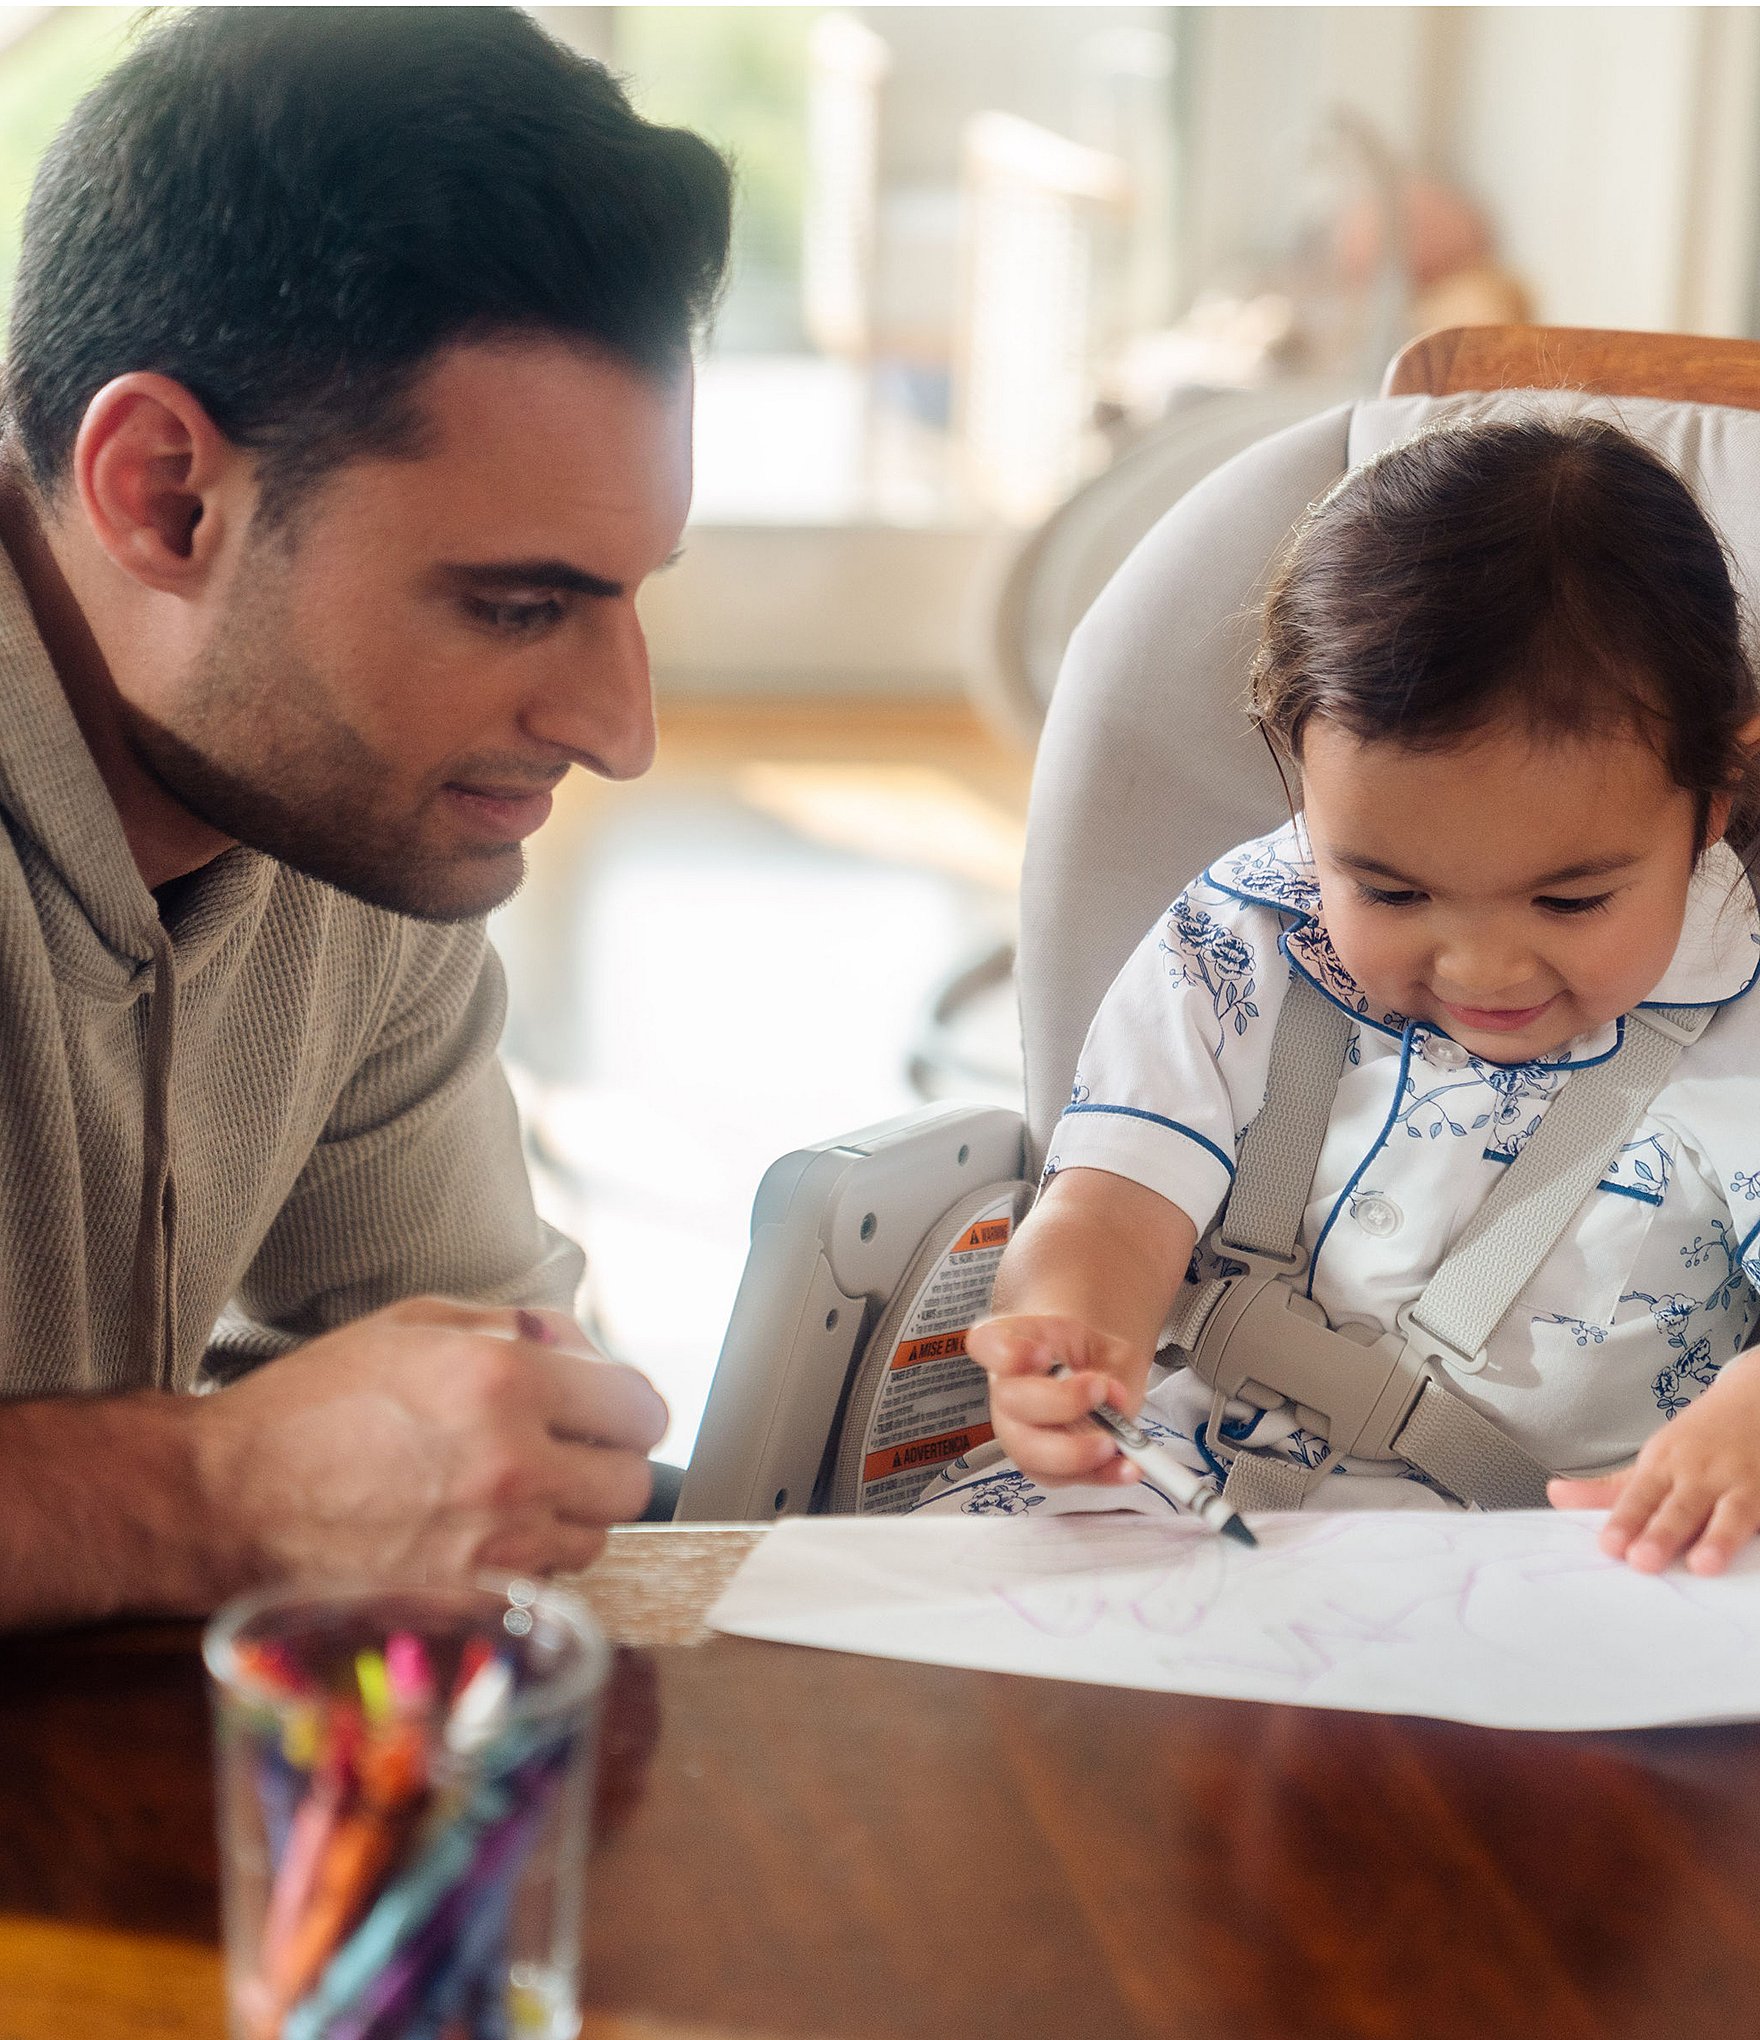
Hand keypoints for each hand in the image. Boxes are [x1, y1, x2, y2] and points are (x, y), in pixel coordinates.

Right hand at [189, 1295, 668, 1586]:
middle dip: (603, 1462)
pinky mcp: (466, 1603)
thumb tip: (580, 1346)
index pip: (639, 1408)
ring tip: (508, 1495)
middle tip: (562, 1451)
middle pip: (631, 1483)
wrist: (225, 1498)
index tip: (607, 1411)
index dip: (624, 1407)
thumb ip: (517, 1326)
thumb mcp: (415, 1323)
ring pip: (594, 1540)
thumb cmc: (312, 1406)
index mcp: (505, 1382)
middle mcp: (511, 1467)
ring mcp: (492, 1545)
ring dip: (568, 1518)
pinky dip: (528, 1566)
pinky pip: (543, 1586)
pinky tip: (478, 1537)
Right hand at [966, 1313, 1146, 1487]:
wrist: (1097, 1377)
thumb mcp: (1107, 1345)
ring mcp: (1017, 1431)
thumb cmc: (1088, 1355)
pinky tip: (1126, 1467)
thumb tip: (1113, 1398)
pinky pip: (1061, 1478)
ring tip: (1112, 1443)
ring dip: (1074, 1452)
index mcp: (1010, 1343)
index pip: (987, 1344)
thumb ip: (1111, 1368)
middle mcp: (1006, 1389)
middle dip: (1058, 1403)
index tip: (1044, 1354)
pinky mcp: (1040, 1466)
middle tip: (1099, 1394)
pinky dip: (1100, 1475)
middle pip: (1011, 1401)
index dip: (1009, 1353)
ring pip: (1027, 1451)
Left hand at [1548, 1352, 1759, 1574]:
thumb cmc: (1699, 1440)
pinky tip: (1758, 1551)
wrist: (1756, 1398)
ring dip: (1716, 1539)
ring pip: (1728, 1515)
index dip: (1624, 1523)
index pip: (1639, 1498)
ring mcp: (1741, 1484)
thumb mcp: (1655, 1458)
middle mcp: (1701, 1475)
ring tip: (1703, 1565)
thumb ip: (1610, 1488)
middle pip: (1679, 1509)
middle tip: (1642, 1561)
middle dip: (1660, 1534)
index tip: (1609, 1546)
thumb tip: (1555, 1497)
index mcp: (1665, 1466)